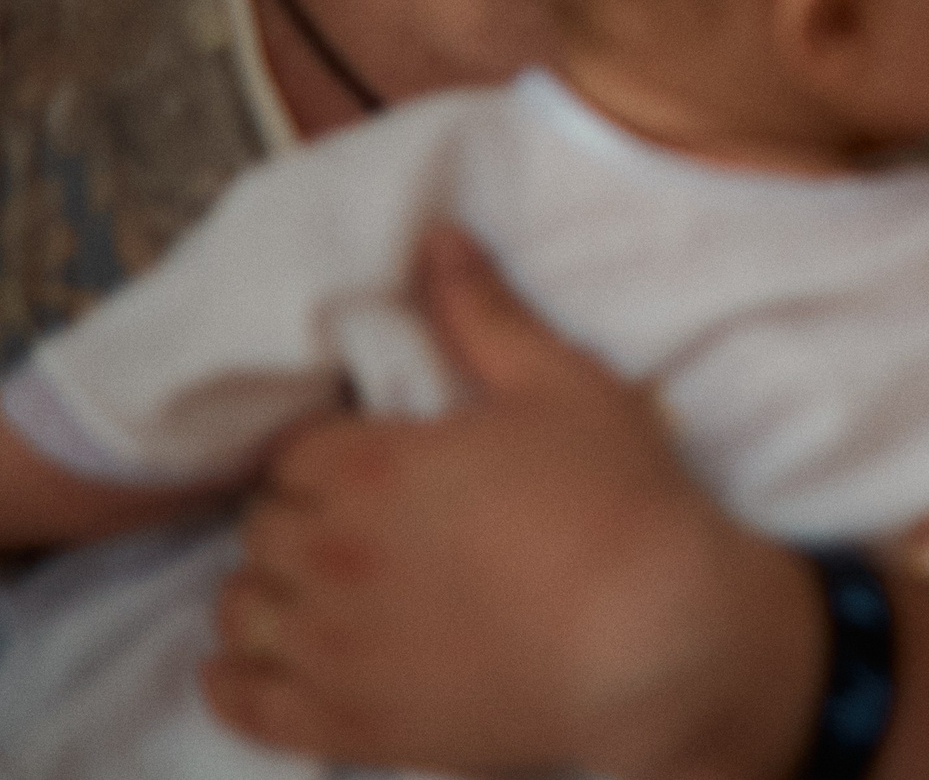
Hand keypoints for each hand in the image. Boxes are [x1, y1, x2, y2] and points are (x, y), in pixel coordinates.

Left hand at [202, 224, 824, 779]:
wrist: (659, 637)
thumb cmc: (618, 503)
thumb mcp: (563, 385)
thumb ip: (484, 314)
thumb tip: (437, 238)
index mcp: (371, 467)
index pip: (293, 454)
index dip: (329, 453)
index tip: (368, 462)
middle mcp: (331, 556)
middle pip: (261, 528)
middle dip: (299, 516)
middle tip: (356, 520)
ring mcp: (334, 649)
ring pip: (240, 611)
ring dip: (268, 591)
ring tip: (317, 587)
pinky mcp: (351, 724)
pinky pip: (247, 706)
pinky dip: (236, 681)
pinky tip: (259, 663)